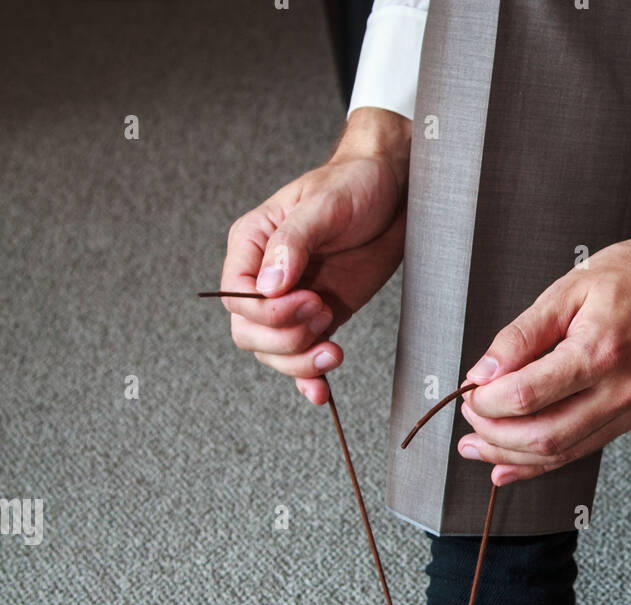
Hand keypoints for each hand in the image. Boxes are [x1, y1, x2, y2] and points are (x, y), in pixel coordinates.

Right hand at [221, 108, 410, 403]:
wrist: (393, 193)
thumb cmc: (354, 184)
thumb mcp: (324, 204)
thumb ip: (292, 242)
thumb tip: (268, 285)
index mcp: (253, 244)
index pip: (235, 295)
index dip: (265, 311)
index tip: (305, 300)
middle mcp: (265, 277)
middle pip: (249, 332)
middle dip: (285, 338)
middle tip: (323, 313)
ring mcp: (291, 302)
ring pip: (273, 353)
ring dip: (301, 362)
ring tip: (334, 350)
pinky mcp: (318, 319)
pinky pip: (301, 358)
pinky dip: (309, 379)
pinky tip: (321, 391)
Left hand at [458, 194, 630, 483]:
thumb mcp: (569, 288)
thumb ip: (522, 334)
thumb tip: (483, 371)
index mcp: (600, 350)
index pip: (528, 395)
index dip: (488, 402)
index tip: (470, 391)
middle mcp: (620, 389)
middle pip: (542, 436)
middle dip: (495, 436)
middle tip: (469, 421)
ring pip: (562, 452)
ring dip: (512, 457)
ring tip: (478, 450)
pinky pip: (583, 449)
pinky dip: (542, 462)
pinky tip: (511, 464)